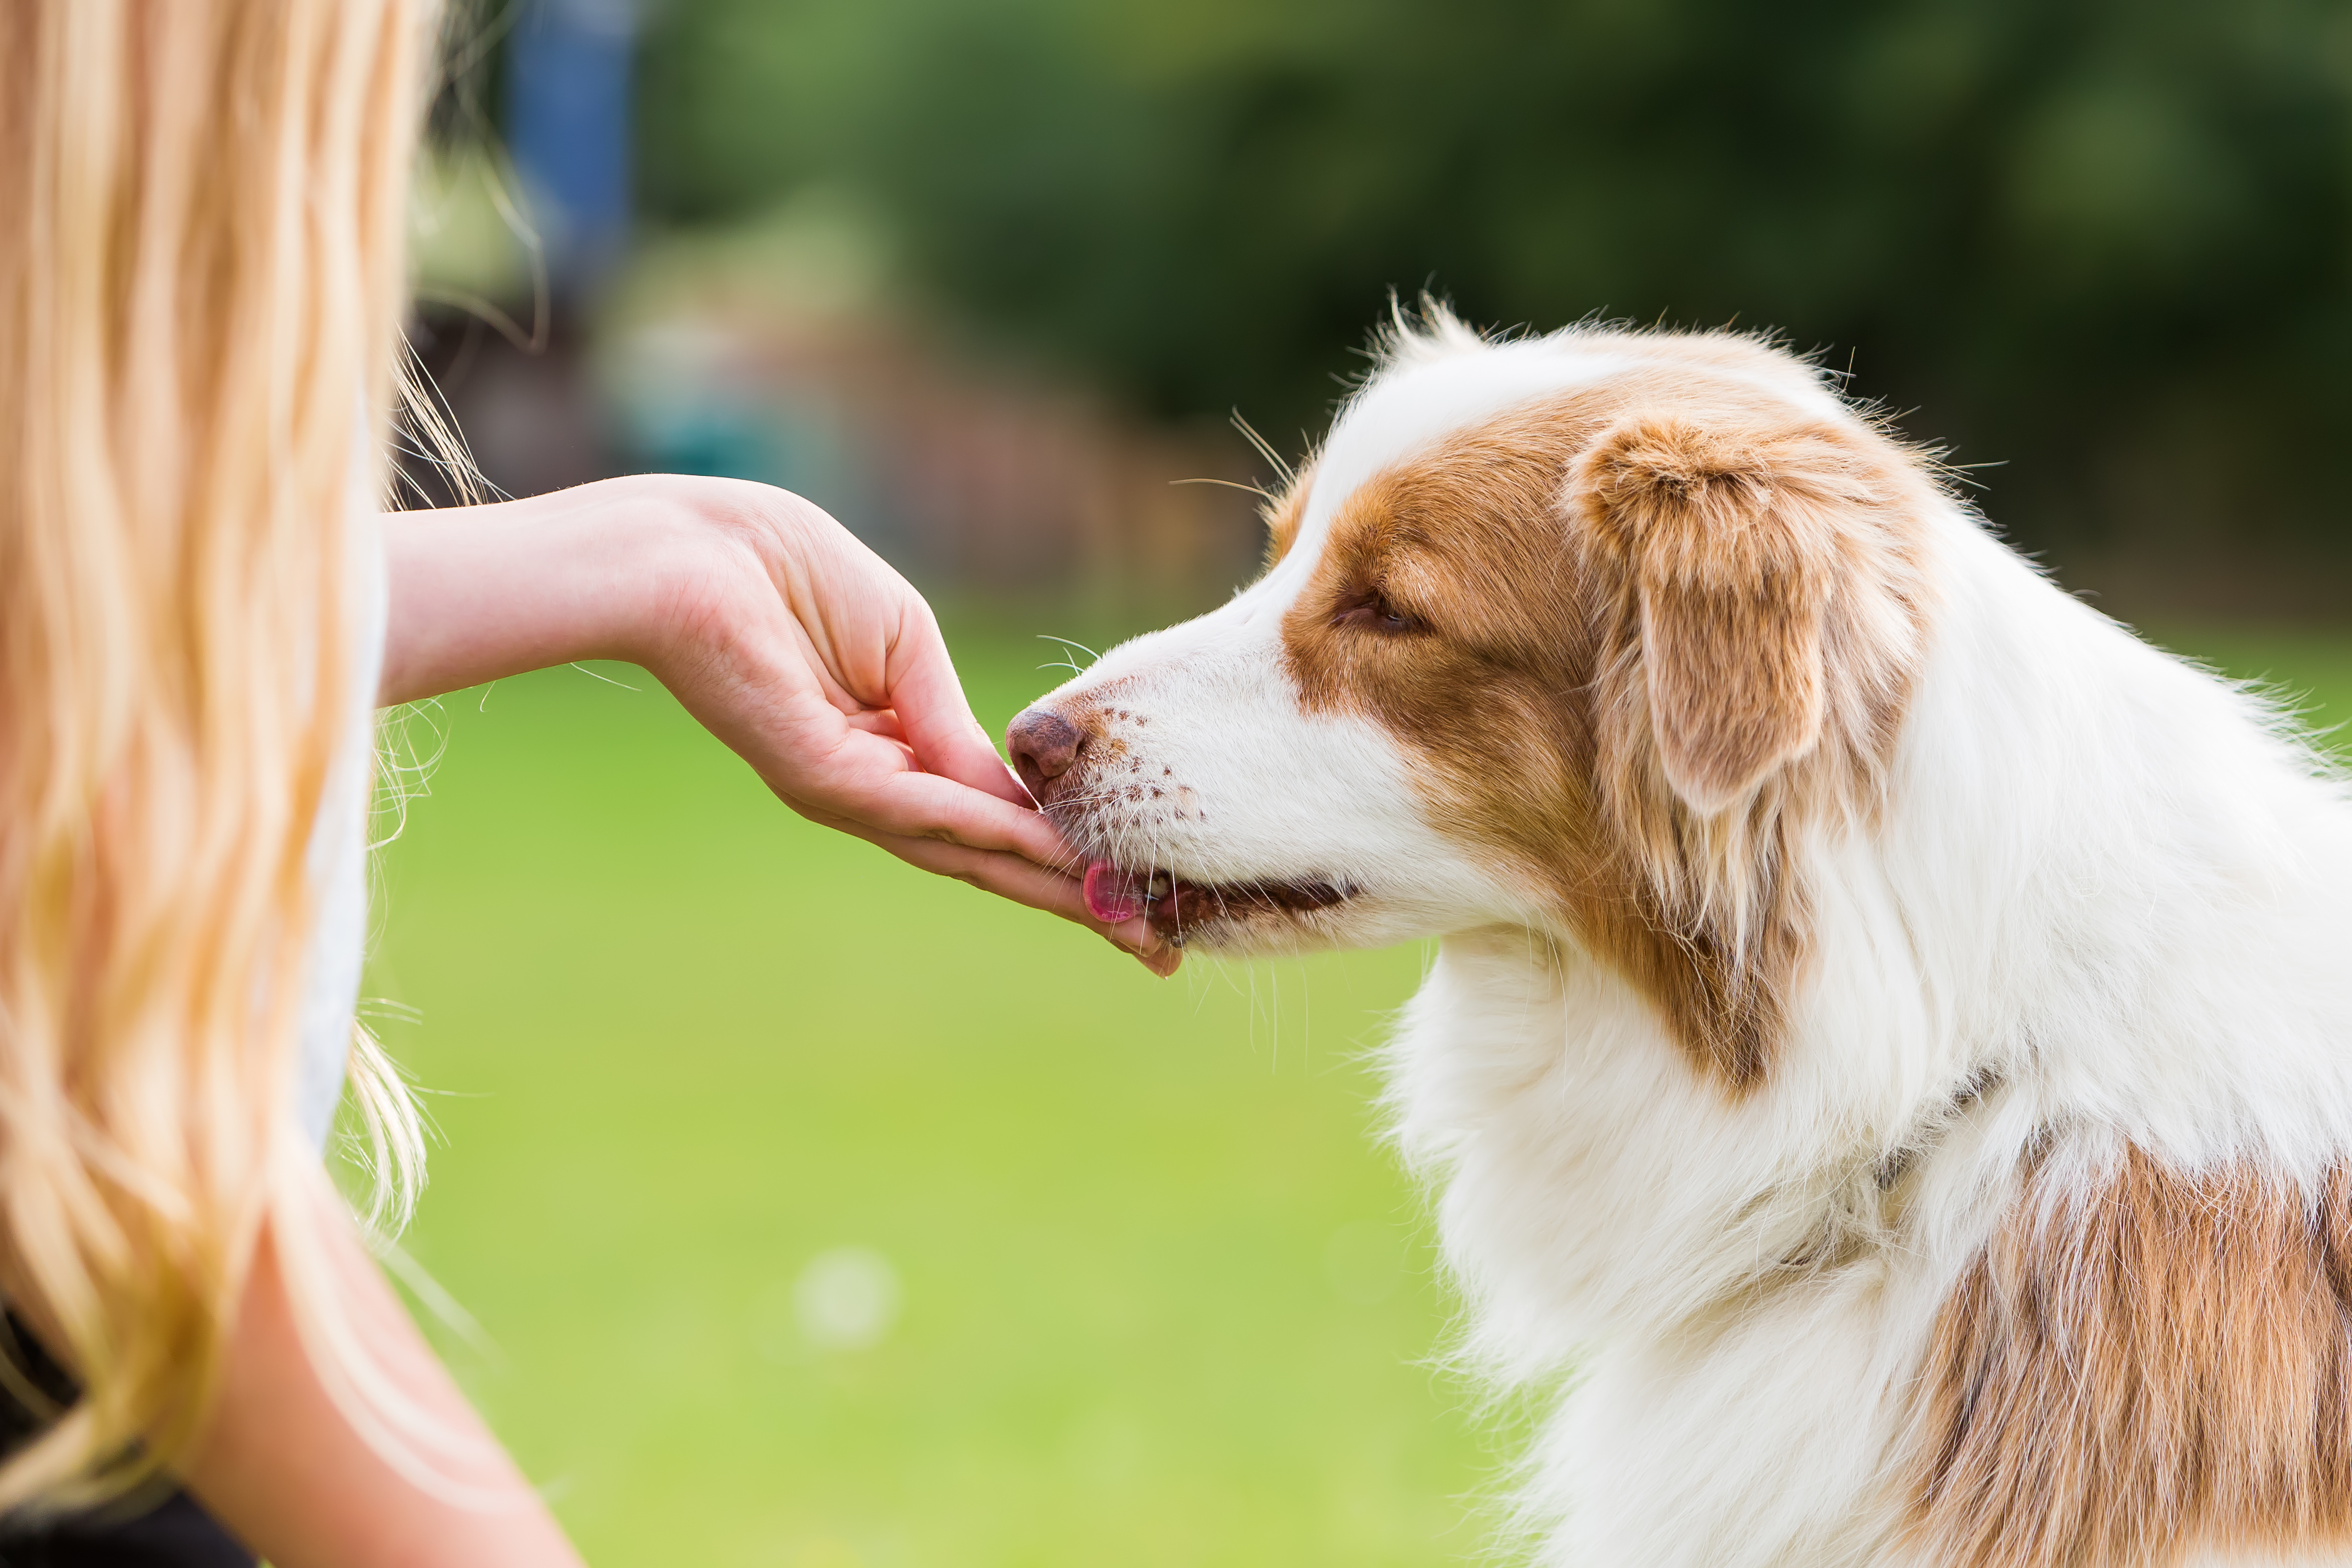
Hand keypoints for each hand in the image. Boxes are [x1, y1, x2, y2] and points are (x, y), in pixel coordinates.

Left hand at [379, 476, 1176, 972]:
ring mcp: (844, 789)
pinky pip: (921, 811)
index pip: (990, 820)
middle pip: (987, 861)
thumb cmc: (784, 571)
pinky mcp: (820, 775)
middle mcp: (870, 789)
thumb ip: (952, 720)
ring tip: (1125, 919)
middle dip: (1073, 902)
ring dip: (1050, 885)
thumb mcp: (905, 644)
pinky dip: (990, 831)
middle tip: (1154, 953)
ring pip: (963, 852)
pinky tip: (1049, 851)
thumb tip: (1013, 792)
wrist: (690, 551)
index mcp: (890, 754)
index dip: (1064, 855)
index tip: (1134, 892)